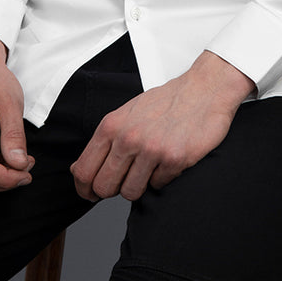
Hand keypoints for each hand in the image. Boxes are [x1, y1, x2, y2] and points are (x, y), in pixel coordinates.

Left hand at [70, 50, 253, 201]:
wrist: (204, 89)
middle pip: (104, 187)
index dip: (84, 189)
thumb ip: (105, 140)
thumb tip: (77, 170)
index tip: (91, 193)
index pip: (84, 171)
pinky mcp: (174, 159)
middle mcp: (129, 138)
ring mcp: (151, 149)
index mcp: (112, 126)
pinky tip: (169, 158)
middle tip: (126, 178)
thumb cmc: (166, 101)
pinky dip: (162, 177)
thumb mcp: (127, 113)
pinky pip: (158, 186)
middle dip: (113, 188)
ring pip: (131, 192)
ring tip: (150, 165)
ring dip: (139, 184)